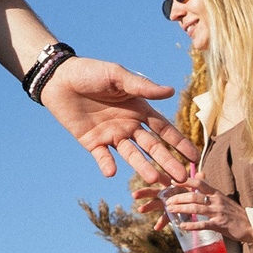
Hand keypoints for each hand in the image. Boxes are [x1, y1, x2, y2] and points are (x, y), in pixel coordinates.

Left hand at [38, 57, 198, 184]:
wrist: (58, 79)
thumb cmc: (90, 72)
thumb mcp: (118, 76)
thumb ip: (142, 86)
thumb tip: (171, 91)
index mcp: (139, 109)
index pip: (164, 129)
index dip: (179, 143)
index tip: (194, 157)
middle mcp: (128, 125)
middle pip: (152, 147)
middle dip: (167, 162)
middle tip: (181, 178)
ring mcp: (111, 135)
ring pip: (131, 155)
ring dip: (142, 167)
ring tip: (154, 180)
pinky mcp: (92, 142)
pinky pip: (102, 157)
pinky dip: (107, 165)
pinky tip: (112, 172)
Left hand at [165, 182, 252, 246]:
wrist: (252, 225)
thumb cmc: (236, 213)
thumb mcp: (223, 200)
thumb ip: (211, 194)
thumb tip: (198, 186)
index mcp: (216, 193)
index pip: (199, 183)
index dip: (185, 181)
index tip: (173, 181)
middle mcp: (216, 201)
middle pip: (194, 196)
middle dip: (178, 198)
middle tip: (167, 201)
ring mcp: (218, 212)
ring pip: (195, 209)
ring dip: (181, 209)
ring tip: (170, 210)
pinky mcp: (220, 224)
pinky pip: (203, 224)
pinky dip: (191, 225)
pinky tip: (182, 225)